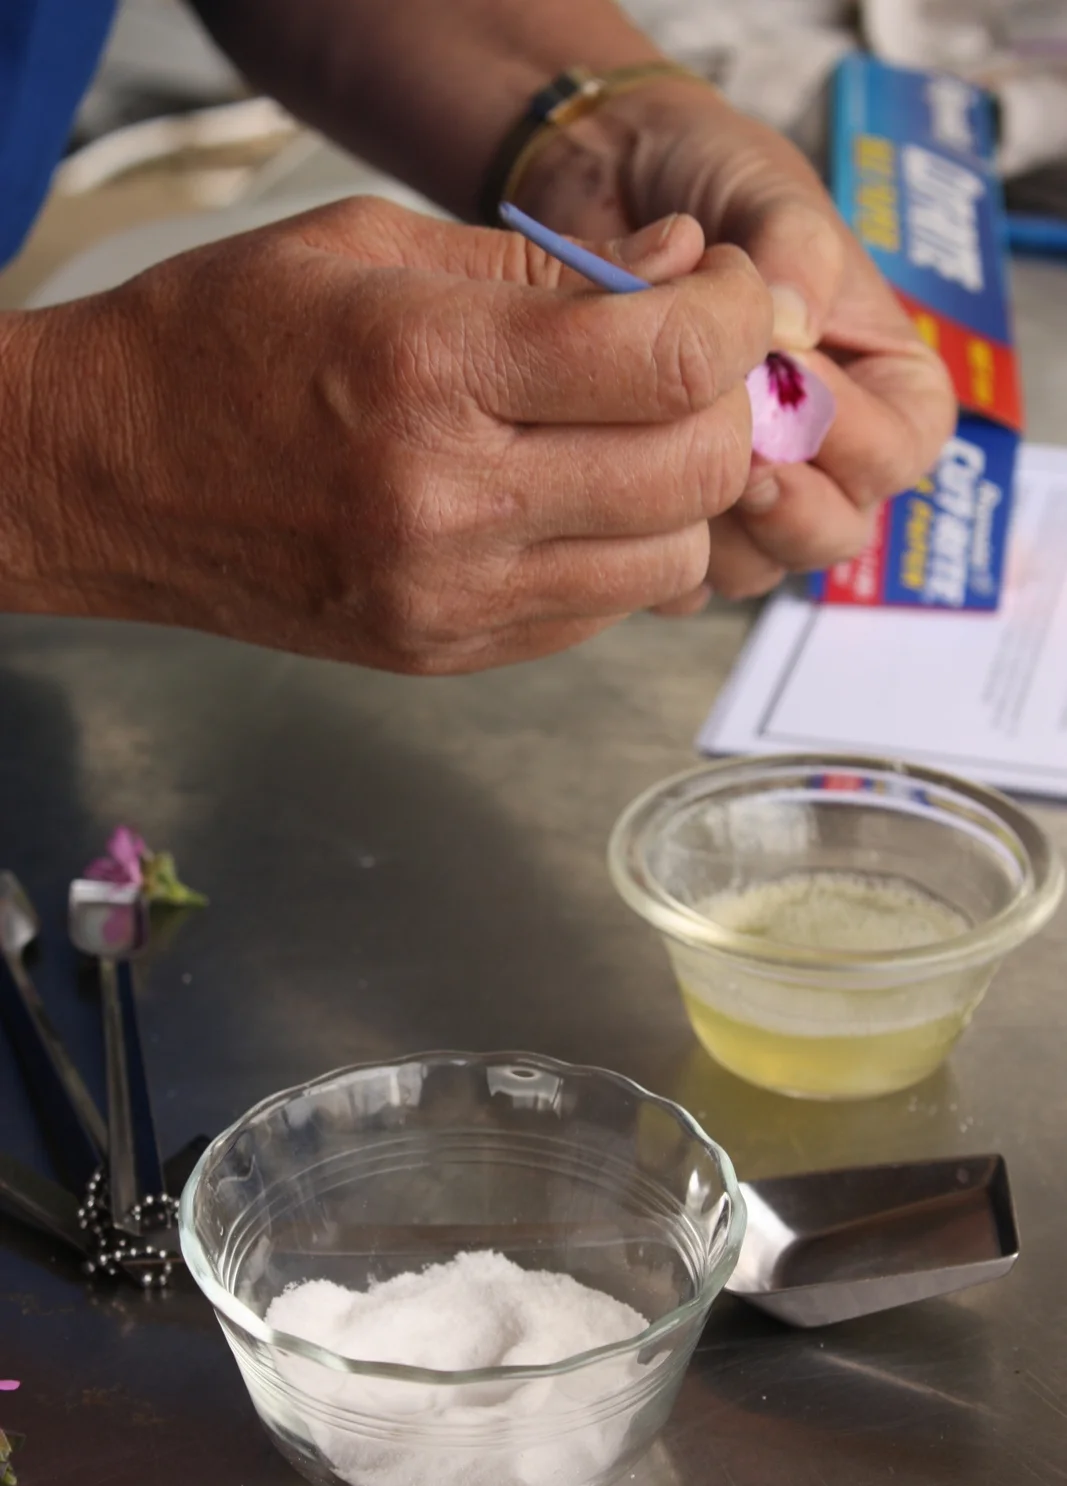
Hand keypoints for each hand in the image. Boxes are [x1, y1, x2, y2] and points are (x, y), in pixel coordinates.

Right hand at [5, 196, 771, 670]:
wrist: (106, 478)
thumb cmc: (220, 343)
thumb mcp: (370, 250)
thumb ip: (544, 266)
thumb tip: (683, 276)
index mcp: (429, 372)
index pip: (666, 362)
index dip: (738, 320)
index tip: (733, 296)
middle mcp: (450, 504)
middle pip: (693, 471)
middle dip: (726, 407)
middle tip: (693, 365)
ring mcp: (451, 600)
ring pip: (669, 561)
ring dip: (680, 494)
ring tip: (625, 439)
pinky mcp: (448, 654)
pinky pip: (599, 612)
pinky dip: (619, 552)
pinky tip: (565, 501)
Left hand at [514, 76, 957, 603]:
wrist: (603, 185)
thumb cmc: (705, 179)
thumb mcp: (762, 185)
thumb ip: (793, 246)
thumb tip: (791, 325)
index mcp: (877, 377)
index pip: (906, 447)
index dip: (856, 437)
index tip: (788, 386)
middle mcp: (821, 452)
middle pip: (839, 529)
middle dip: (789, 506)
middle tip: (730, 456)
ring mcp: (747, 496)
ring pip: (758, 565)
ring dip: (717, 530)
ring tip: (662, 459)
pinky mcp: (673, 520)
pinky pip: (680, 576)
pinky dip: (655, 549)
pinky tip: (617, 495)